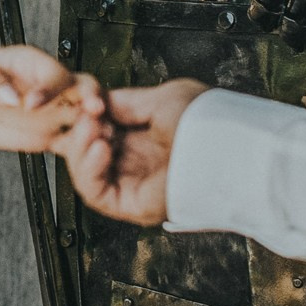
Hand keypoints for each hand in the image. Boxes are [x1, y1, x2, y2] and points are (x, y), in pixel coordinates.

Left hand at [0, 44, 103, 152]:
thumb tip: (11, 96)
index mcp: (30, 63)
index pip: (53, 71)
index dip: (51, 87)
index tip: (32, 105)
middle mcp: (46, 85)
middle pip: (81, 88)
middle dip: (92, 99)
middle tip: (94, 113)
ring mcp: (49, 111)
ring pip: (83, 116)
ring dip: (94, 126)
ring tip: (97, 140)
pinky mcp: (45, 135)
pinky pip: (70, 142)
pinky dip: (81, 149)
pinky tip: (86, 159)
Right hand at [62, 76, 201, 225]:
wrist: (225, 146)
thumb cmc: (206, 121)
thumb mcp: (161, 100)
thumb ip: (126, 102)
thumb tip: (97, 101)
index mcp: (144, 138)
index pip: (99, 131)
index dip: (85, 116)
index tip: (86, 100)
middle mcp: (137, 163)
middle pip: (86, 152)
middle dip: (79, 131)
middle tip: (86, 114)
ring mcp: (133, 185)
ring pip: (86, 173)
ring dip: (79, 149)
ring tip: (92, 129)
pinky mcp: (132, 205)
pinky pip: (96, 193)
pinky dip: (87, 170)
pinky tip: (99, 148)